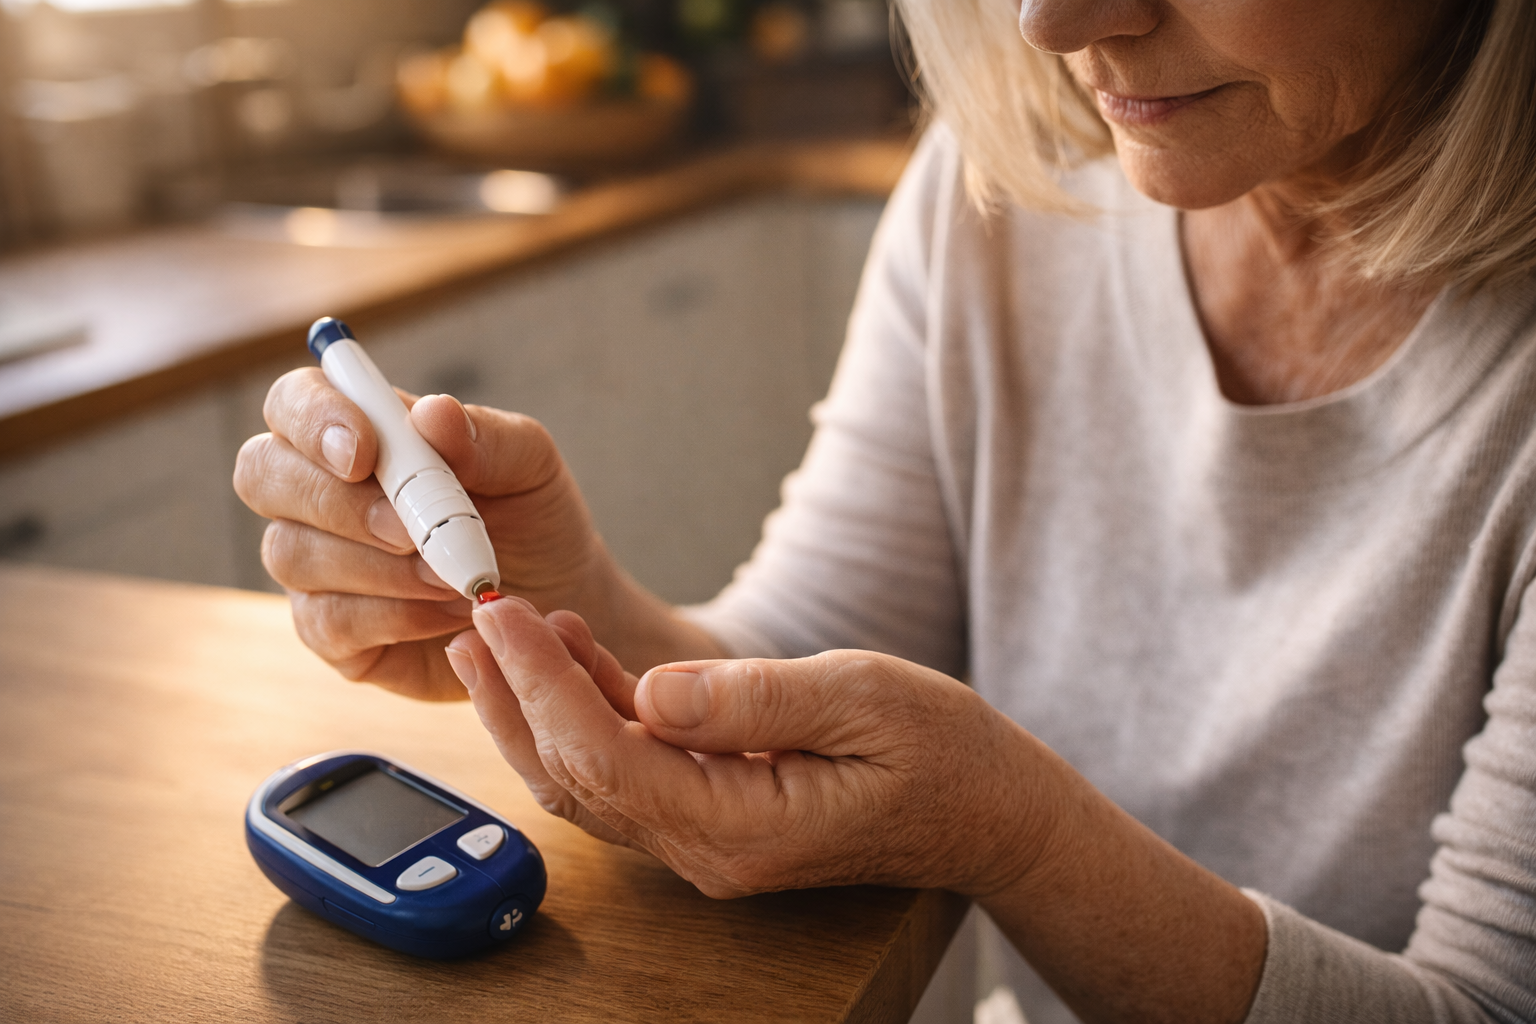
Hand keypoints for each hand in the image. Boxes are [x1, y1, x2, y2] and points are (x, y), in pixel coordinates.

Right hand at [233, 367, 605, 699]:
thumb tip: (432, 412)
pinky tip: (449, 612)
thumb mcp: (530, 467)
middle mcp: (317, 492)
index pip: (293, 400)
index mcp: (358, 431)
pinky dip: (395, 616)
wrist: (559, 602)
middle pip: (262, 474)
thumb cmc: (532, 520)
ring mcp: (315, 564)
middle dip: (337, 502)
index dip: (313, 419)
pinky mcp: (330, 632)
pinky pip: (328, 621)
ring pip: (292, 553)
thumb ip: (484, 437)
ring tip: (454, 576)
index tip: (365, 452)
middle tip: (410, 531)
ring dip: (380, 567)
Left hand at [444, 595, 1046, 896]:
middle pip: (577, 777)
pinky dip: (593, 712)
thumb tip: (652, 688)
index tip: (506, 615)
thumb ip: (754, 699)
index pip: (607, 757)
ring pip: (592, 780)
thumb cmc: (948, 755)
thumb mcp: (864, 701)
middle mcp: (708, 850)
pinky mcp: (716, 817)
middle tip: (473, 620)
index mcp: (742, 828)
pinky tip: (575, 654)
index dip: (544, 684)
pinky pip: (632, 770)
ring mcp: (708, 841)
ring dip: (539, 707)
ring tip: (496, 635)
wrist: (994, 816)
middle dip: (516, 696)